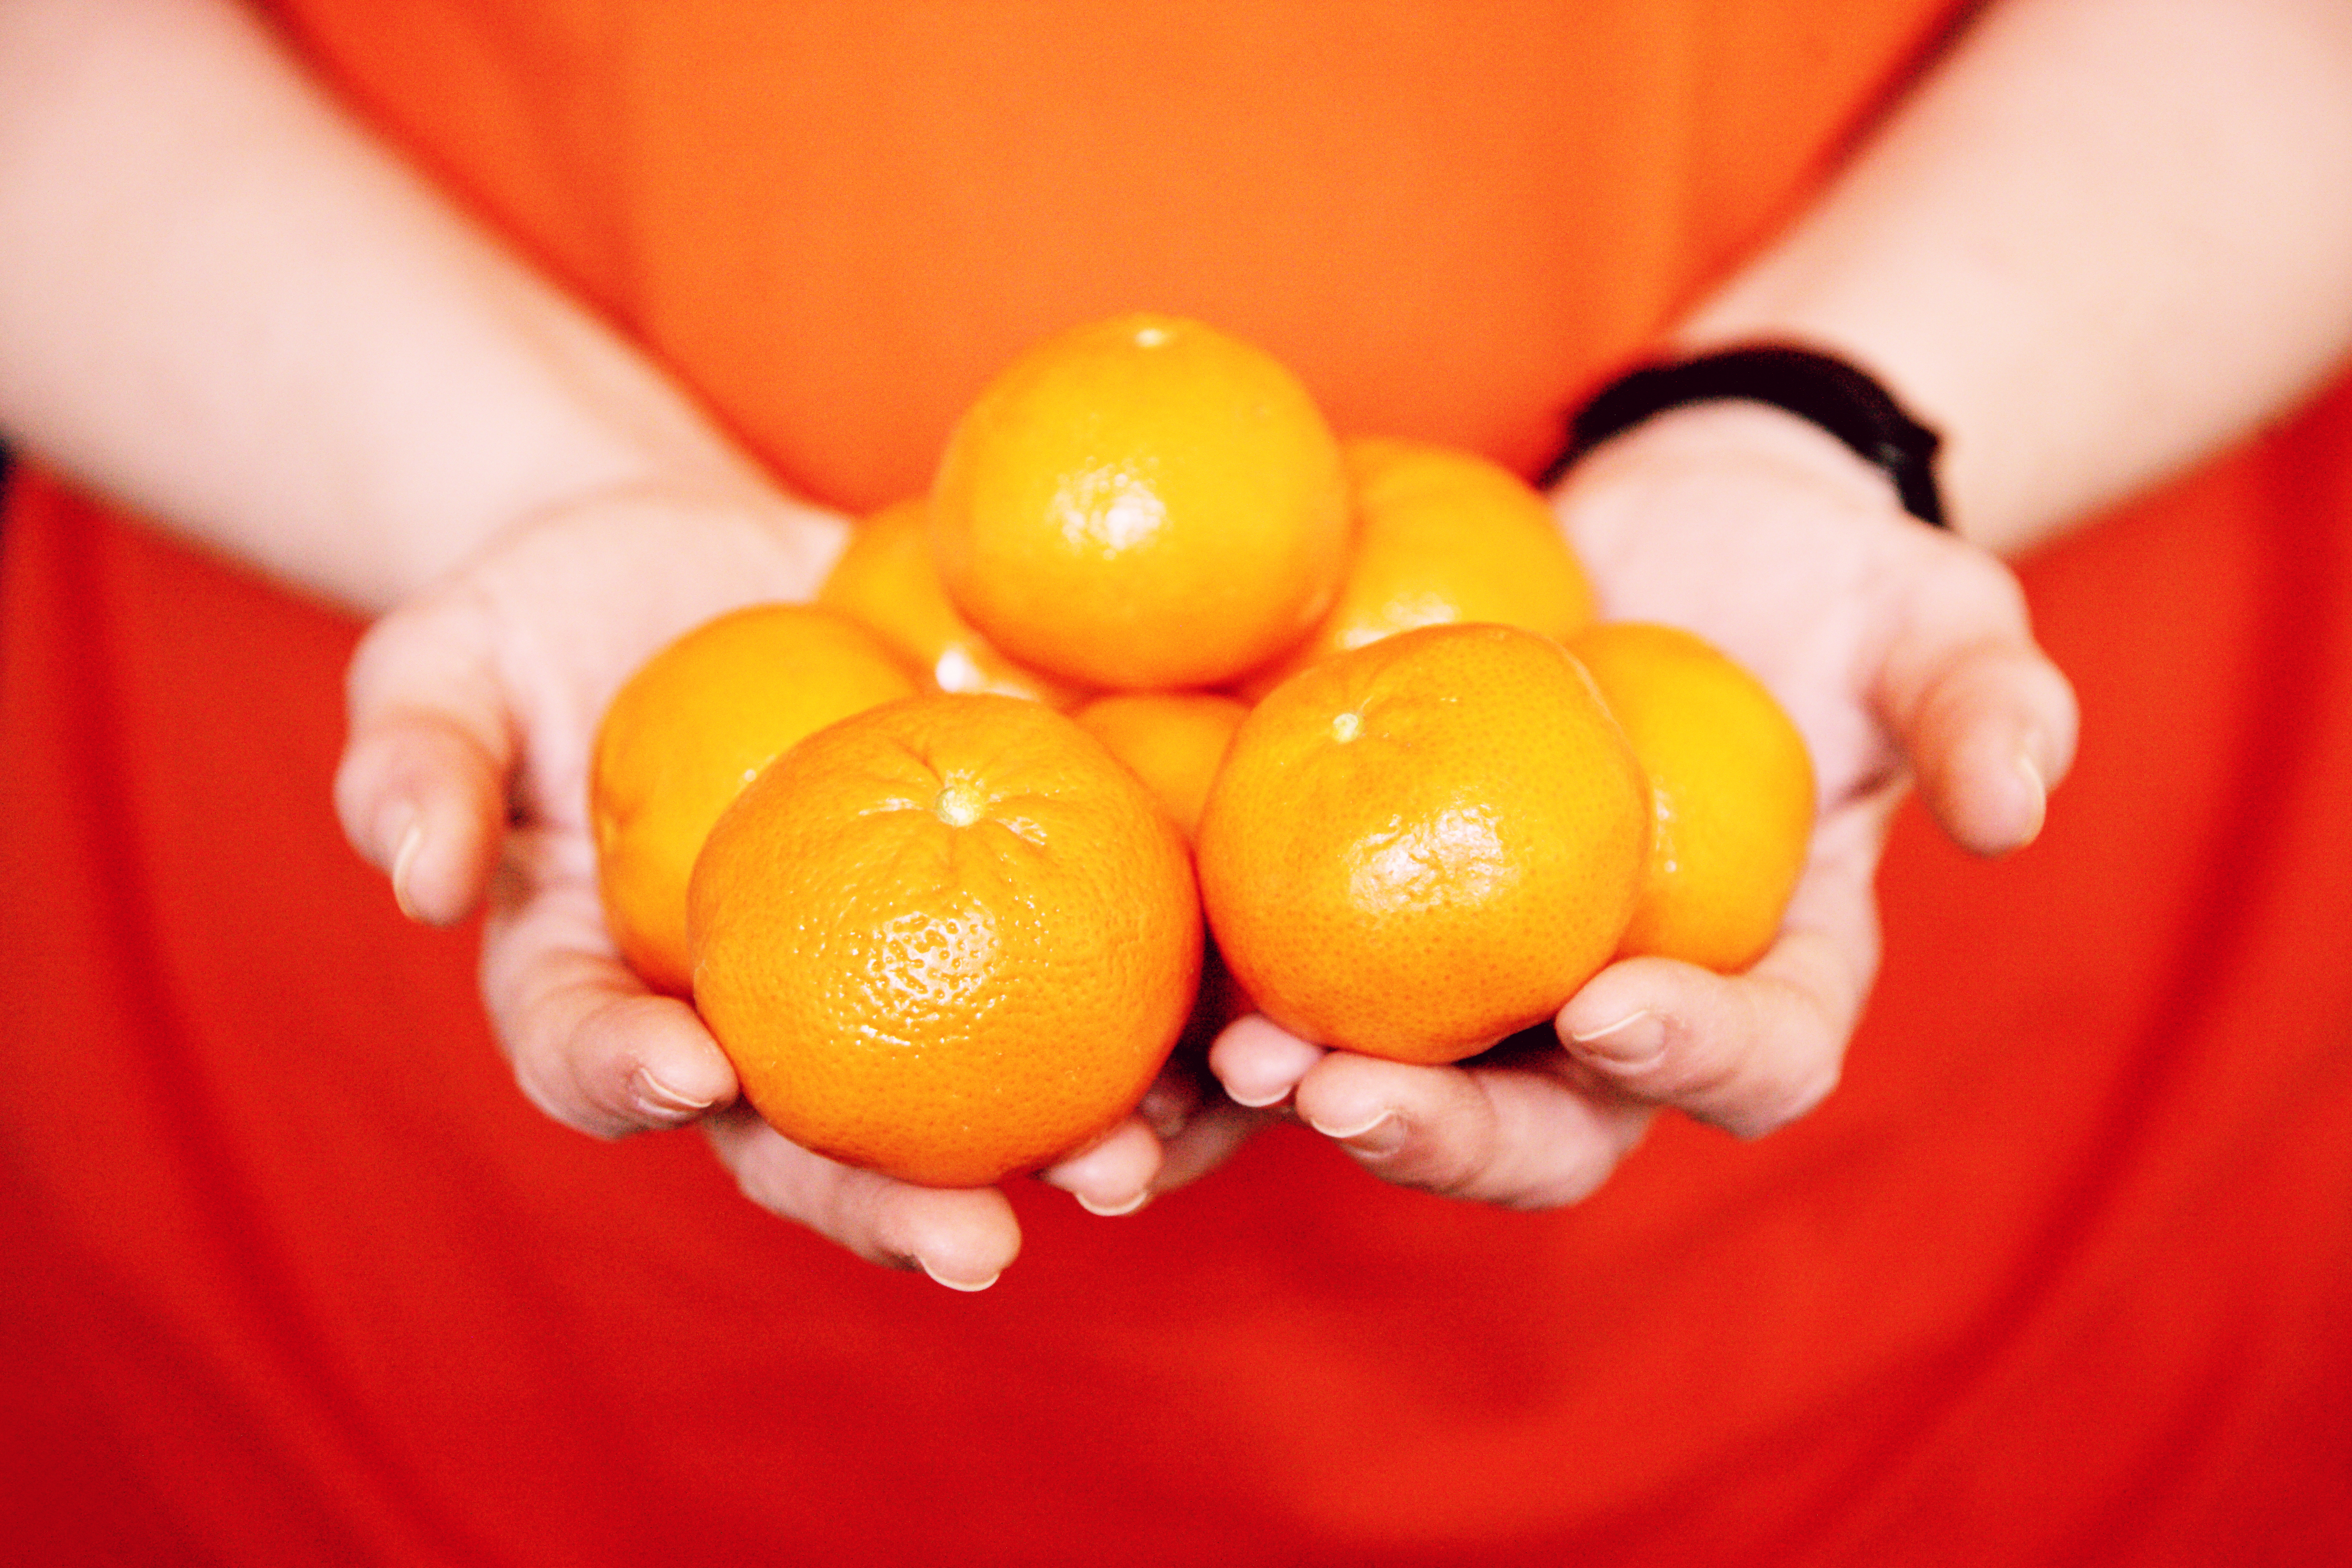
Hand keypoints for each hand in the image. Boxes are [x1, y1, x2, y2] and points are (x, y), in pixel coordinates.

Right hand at [331, 482, 1258, 1286]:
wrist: (691, 562)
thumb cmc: (540, 620)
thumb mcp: (440, 662)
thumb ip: (411, 760)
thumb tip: (412, 873)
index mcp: (607, 991)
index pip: (599, 1062)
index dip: (634, 1085)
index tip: (685, 1073)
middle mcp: (754, 1014)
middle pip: (813, 1139)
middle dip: (896, 1199)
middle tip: (982, 1242)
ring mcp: (880, 965)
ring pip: (970, 1089)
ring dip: (1060, 1140)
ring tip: (1142, 1156)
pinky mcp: (993, 887)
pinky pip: (1075, 955)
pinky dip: (1149, 996)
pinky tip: (1226, 1014)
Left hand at [1209, 400, 2078, 1205]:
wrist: (1687, 531)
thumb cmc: (1828, 584)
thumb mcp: (1936, 618)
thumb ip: (1988, 706)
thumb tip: (2015, 809)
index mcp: (1764, 981)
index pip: (1744, 1059)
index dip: (1687, 1052)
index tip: (1608, 999)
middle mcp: (1611, 1014)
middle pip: (1540, 1127)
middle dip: (1442, 1131)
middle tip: (1342, 1094)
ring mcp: (1479, 979)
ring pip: (1384, 1090)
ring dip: (1278, 1118)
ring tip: (1185, 1098)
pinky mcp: (1364, 912)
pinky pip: (1282, 984)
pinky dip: (1204, 1015)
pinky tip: (1122, 1022)